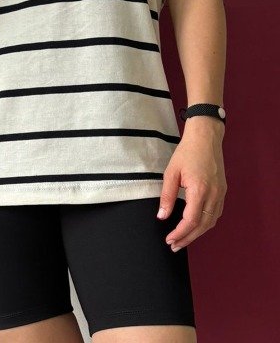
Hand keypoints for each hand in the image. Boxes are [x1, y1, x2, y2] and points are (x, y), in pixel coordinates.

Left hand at [157, 117, 226, 251]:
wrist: (205, 138)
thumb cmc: (186, 152)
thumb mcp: (171, 172)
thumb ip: (167, 196)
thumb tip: (162, 216)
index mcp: (200, 189)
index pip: (191, 220)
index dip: (181, 233)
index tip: (169, 240)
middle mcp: (214, 194)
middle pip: (203, 225)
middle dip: (188, 238)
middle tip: (174, 246)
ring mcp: (221, 193)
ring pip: (211, 221)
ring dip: (197, 233)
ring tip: (183, 239)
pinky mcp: (222, 191)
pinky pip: (216, 213)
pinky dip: (206, 223)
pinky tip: (195, 226)